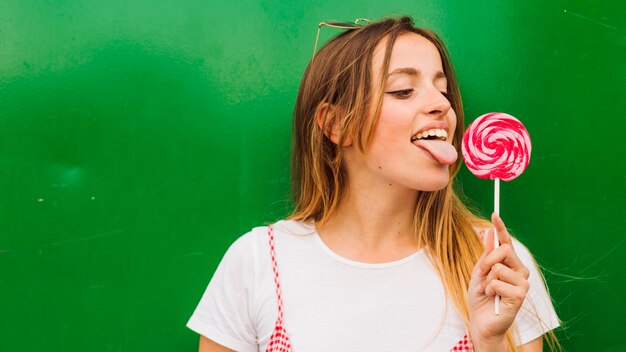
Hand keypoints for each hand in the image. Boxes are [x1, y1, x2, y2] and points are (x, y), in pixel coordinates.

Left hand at [468, 213, 529, 350]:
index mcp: (510, 263)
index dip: (501, 227)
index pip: (507, 242)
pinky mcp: (520, 295)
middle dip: (486, 260)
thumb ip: (486, 254)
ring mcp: (522, 282)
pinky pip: (497, 282)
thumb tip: (488, 232)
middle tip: (480, 274)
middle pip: (504, 250)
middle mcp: (520, 270)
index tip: (494, 214)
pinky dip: (488, 289)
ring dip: (486, 279)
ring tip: (486, 290)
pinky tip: (491, 298)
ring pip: (498, 267)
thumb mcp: (480, 272)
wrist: (480, 320)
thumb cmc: (481, 297)